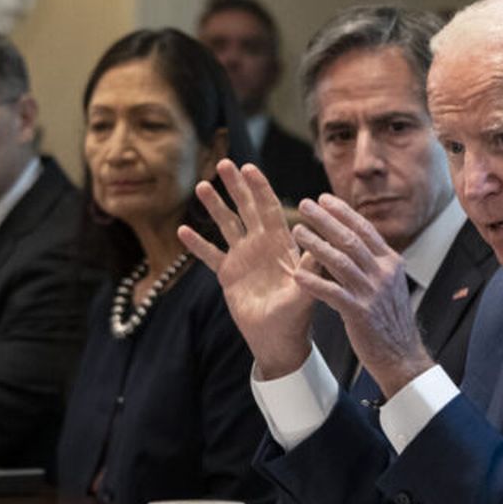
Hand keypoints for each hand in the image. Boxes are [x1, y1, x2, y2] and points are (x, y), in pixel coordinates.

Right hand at [178, 160, 316, 377]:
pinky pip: (209, 255)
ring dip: (214, 206)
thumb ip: (310, 268)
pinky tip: (182, 229)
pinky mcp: (228, 274)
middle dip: (236, 186)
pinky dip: (197, 244)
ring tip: (202, 185)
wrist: (278, 340)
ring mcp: (242, 258)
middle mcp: (260, 245)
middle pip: (246, 208)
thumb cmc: (296, 318)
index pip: (269, 209)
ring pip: (226, 225)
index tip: (249, 167)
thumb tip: (320, 244)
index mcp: (280, 244)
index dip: (259, 188)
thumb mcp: (305, 292)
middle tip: (224, 163)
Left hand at [290, 195, 433, 395]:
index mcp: (391, 262)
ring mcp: (372, 293)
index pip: (365, 229)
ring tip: (297, 231)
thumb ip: (372, 261)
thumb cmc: (389, 318)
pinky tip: (297, 275)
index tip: (323, 198)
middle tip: (304, 205)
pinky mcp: (360, 313)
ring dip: (315, 244)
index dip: (343, 212)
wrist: (401, 354)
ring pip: (340, 261)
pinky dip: (314, 283)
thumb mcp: (388, 283)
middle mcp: (383, 273)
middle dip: (326, 219)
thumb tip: (349, 238)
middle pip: (350, 239)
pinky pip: (332, 293)